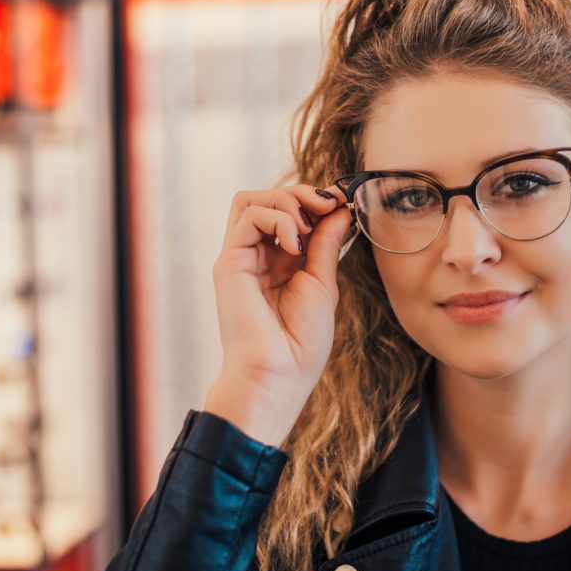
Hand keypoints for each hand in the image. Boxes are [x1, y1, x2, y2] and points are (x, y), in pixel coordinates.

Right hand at [205, 183, 352, 445]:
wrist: (278, 376)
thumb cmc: (300, 344)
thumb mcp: (322, 283)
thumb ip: (326, 243)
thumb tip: (339, 208)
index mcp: (277, 263)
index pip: (287, 212)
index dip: (314, 200)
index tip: (341, 203)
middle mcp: (254, 256)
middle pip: (266, 198)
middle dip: (301, 193)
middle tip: (329, 204)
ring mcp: (239, 258)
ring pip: (251, 200)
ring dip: (287, 202)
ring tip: (308, 228)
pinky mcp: (229, 263)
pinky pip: (248, 216)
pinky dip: (278, 219)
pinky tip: (295, 246)